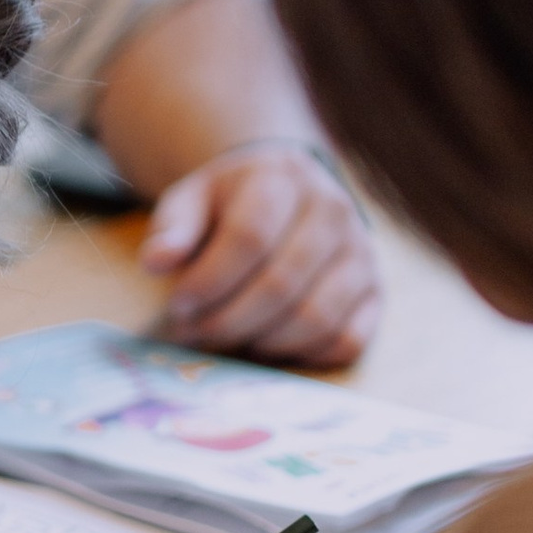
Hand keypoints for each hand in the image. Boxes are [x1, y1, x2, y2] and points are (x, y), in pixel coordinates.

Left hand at [141, 144, 377, 364]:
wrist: (287, 192)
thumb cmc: (231, 204)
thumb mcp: (193, 199)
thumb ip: (173, 228)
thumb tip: (156, 261)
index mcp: (282, 178)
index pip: (249, 237)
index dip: (209, 281)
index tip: (178, 305)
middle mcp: (333, 210)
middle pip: (281, 282)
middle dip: (228, 321)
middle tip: (193, 334)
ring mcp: (362, 252)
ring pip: (317, 317)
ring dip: (261, 342)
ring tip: (227, 338)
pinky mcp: (376, 291)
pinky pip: (347, 340)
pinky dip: (305, 355)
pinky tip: (269, 345)